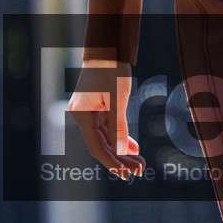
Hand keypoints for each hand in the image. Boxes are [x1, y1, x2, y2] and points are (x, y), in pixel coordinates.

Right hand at [66, 59, 141, 179]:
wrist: (108, 48)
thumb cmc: (111, 69)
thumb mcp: (118, 98)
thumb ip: (119, 125)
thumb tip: (122, 151)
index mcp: (82, 115)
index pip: (96, 146)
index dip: (112, 162)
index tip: (126, 174)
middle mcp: (82, 116)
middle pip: (102, 145)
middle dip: (120, 159)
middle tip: (139, 172)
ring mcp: (89, 114)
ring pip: (106, 138)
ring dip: (122, 151)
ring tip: (139, 163)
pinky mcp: (97, 110)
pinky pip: (108, 129)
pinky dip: (120, 138)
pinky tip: (133, 149)